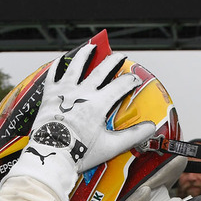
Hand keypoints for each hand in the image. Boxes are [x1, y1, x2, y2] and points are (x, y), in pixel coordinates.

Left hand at [32, 44, 154, 171]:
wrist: (51, 154)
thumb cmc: (78, 151)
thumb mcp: (110, 146)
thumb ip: (132, 136)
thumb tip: (150, 128)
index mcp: (98, 104)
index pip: (120, 86)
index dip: (130, 80)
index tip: (135, 79)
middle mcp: (82, 93)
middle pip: (101, 71)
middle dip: (112, 61)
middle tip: (119, 56)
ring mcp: (65, 92)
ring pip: (76, 67)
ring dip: (85, 55)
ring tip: (91, 46)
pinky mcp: (50, 96)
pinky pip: (53, 75)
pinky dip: (57, 65)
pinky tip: (60, 59)